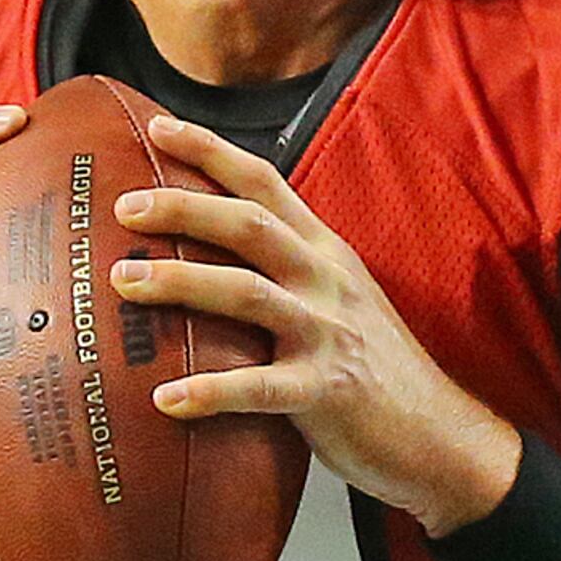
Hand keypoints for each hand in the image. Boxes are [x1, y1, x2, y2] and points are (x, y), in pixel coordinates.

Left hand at [110, 114, 521, 534]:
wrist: (438, 435)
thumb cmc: (370, 369)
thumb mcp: (334, 298)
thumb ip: (282, 269)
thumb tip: (203, 250)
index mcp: (323, 253)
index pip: (266, 183)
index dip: (212, 151)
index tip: (158, 125)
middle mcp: (325, 282)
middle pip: (250, 226)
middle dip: (184, 208)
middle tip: (123, 207)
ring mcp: (327, 334)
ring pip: (247, 293)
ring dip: (181, 282)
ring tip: (123, 283)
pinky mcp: (325, 392)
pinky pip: (260, 388)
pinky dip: (210, 391)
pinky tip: (165, 397)